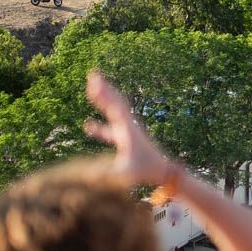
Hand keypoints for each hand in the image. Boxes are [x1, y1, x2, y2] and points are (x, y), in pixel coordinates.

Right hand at [84, 70, 171, 185]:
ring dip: (104, 99)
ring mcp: (127, 131)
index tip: (94, 83)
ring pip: (114, 110)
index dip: (104, 95)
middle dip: (104, 88)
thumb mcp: (127, 173)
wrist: (163, 171)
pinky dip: (100, 124)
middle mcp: (128, 126)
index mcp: (127, 129)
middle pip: (115, 102)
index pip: (114, 107)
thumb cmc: (146, 171)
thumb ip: (110, 173)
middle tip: (93, 74)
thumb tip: (93, 177)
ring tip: (92, 89)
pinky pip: (111, 126)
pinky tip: (87, 126)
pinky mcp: (126, 138)